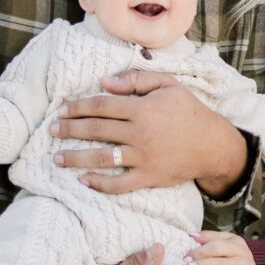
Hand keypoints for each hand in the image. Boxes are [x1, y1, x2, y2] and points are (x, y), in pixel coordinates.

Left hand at [51, 71, 248, 197]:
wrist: (213, 145)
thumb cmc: (190, 111)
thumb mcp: (168, 85)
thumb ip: (136, 80)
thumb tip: (104, 82)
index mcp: (142, 108)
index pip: (101, 106)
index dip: (78, 107)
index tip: (61, 110)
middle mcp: (140, 133)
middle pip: (96, 130)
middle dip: (69, 129)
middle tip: (51, 130)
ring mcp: (143, 157)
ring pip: (102, 157)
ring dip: (76, 157)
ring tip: (57, 157)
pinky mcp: (149, 177)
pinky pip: (120, 183)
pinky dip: (100, 183)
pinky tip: (84, 180)